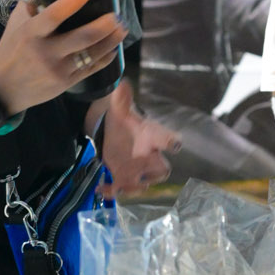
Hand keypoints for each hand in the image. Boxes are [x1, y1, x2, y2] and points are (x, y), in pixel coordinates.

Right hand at [0, 0, 125, 112]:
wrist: (3, 89)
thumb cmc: (10, 50)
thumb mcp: (15, 22)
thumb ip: (30, 0)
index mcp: (31, 33)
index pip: (54, 15)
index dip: (72, 1)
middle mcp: (46, 52)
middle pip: (83, 37)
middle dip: (105, 25)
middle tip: (117, 15)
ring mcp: (58, 70)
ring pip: (92, 54)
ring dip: (112, 40)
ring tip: (122, 29)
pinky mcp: (66, 83)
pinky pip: (92, 69)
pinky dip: (105, 57)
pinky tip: (113, 48)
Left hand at [96, 80, 178, 196]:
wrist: (113, 132)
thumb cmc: (125, 122)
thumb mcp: (120, 109)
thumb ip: (121, 99)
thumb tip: (122, 83)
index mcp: (153, 137)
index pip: (168, 140)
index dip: (172, 143)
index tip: (174, 145)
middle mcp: (150, 157)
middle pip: (161, 170)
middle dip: (154, 175)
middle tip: (144, 177)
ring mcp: (137, 170)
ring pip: (141, 184)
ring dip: (132, 188)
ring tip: (118, 188)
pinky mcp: (123, 177)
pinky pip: (121, 188)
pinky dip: (110, 191)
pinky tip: (99, 188)